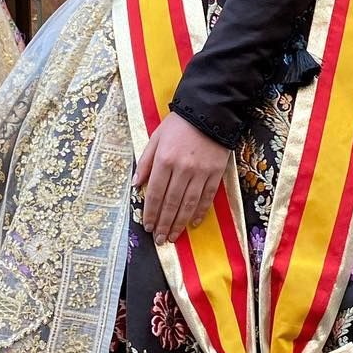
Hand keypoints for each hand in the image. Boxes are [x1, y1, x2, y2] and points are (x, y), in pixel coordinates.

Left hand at [134, 113, 229, 245]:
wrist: (209, 112)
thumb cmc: (179, 125)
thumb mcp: (156, 138)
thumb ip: (145, 162)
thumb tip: (136, 185)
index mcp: (164, 160)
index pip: (155, 193)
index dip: (151, 213)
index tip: (148, 227)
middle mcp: (182, 169)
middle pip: (171, 203)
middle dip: (164, 224)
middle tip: (160, 240)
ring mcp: (200, 172)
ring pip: (188, 204)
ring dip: (179, 223)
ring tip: (173, 237)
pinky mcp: (216, 173)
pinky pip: (207, 197)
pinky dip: (199, 212)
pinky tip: (192, 224)